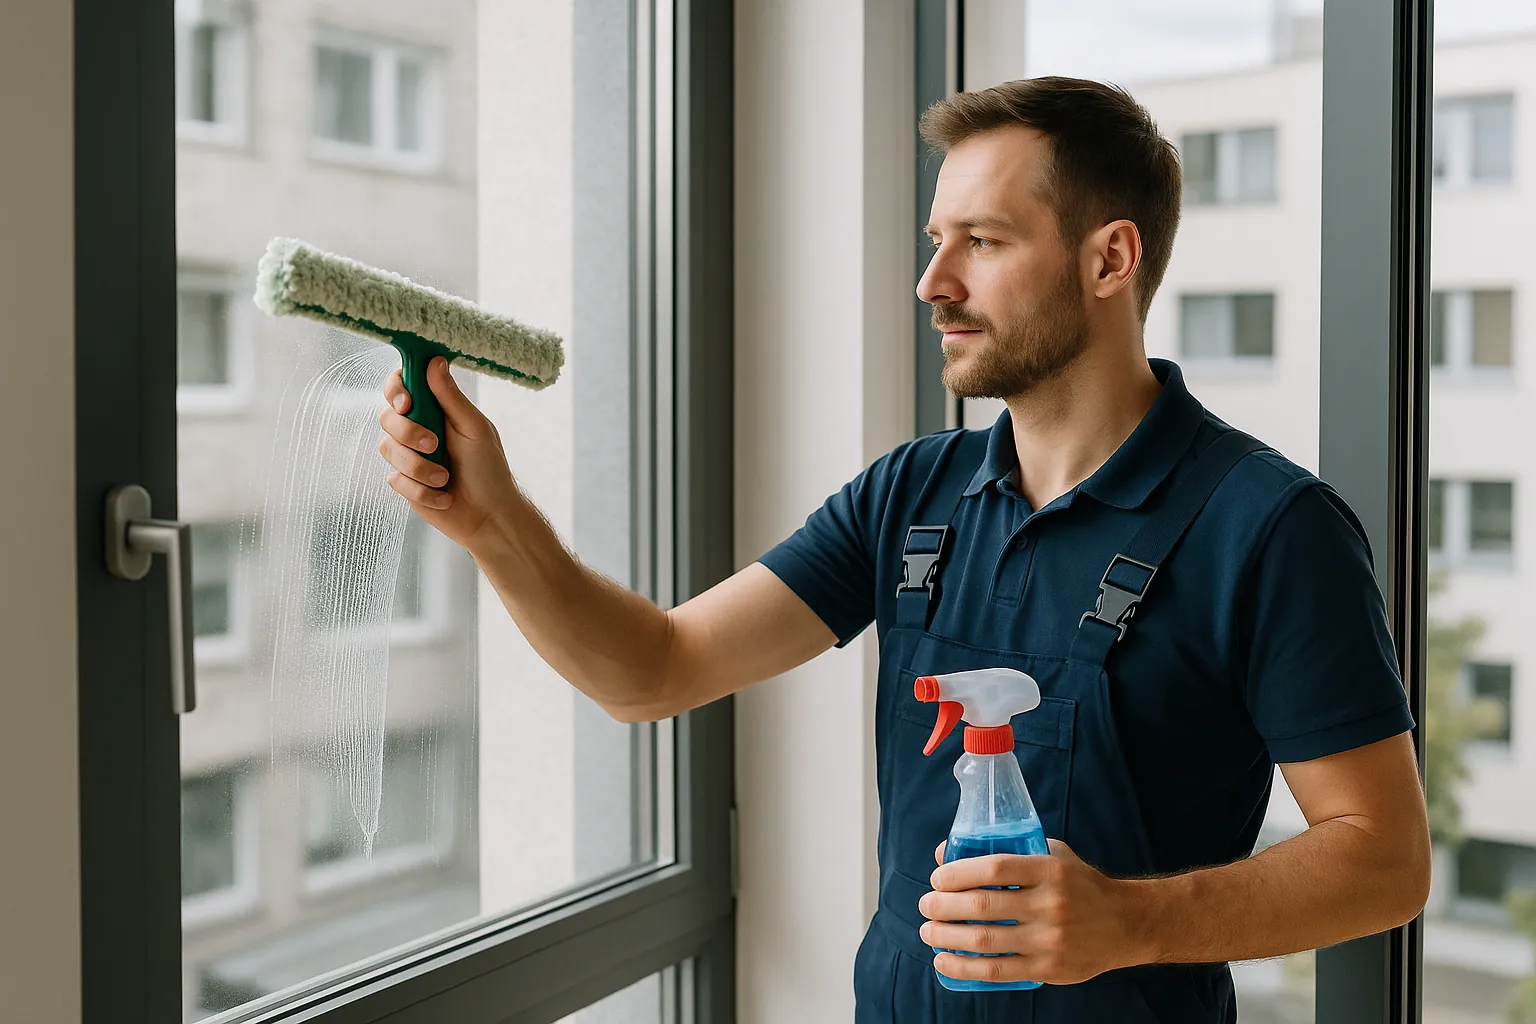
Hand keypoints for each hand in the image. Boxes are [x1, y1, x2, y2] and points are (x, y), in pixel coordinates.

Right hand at [377, 357, 521, 554]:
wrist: (489, 516)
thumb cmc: (489, 469)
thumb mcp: (474, 428)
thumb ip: (450, 397)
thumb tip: (434, 360)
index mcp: (436, 410)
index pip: (402, 387)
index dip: (396, 390)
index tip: (407, 403)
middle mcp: (418, 429)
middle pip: (387, 417)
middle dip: (408, 433)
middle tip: (433, 445)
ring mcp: (409, 456)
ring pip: (388, 450)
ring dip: (419, 467)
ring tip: (445, 478)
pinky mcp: (405, 483)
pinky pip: (396, 480)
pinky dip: (422, 491)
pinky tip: (443, 497)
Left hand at [917, 839, 1148, 985]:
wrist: (1126, 924)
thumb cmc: (1080, 884)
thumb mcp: (1051, 855)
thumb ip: (1008, 851)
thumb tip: (949, 854)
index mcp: (1049, 870)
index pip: (994, 868)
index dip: (958, 873)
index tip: (938, 877)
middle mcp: (1050, 905)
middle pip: (982, 905)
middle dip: (943, 906)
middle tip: (926, 904)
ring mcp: (1049, 940)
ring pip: (984, 940)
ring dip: (945, 937)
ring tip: (928, 931)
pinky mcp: (1048, 968)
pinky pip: (996, 971)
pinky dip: (963, 967)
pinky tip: (943, 961)